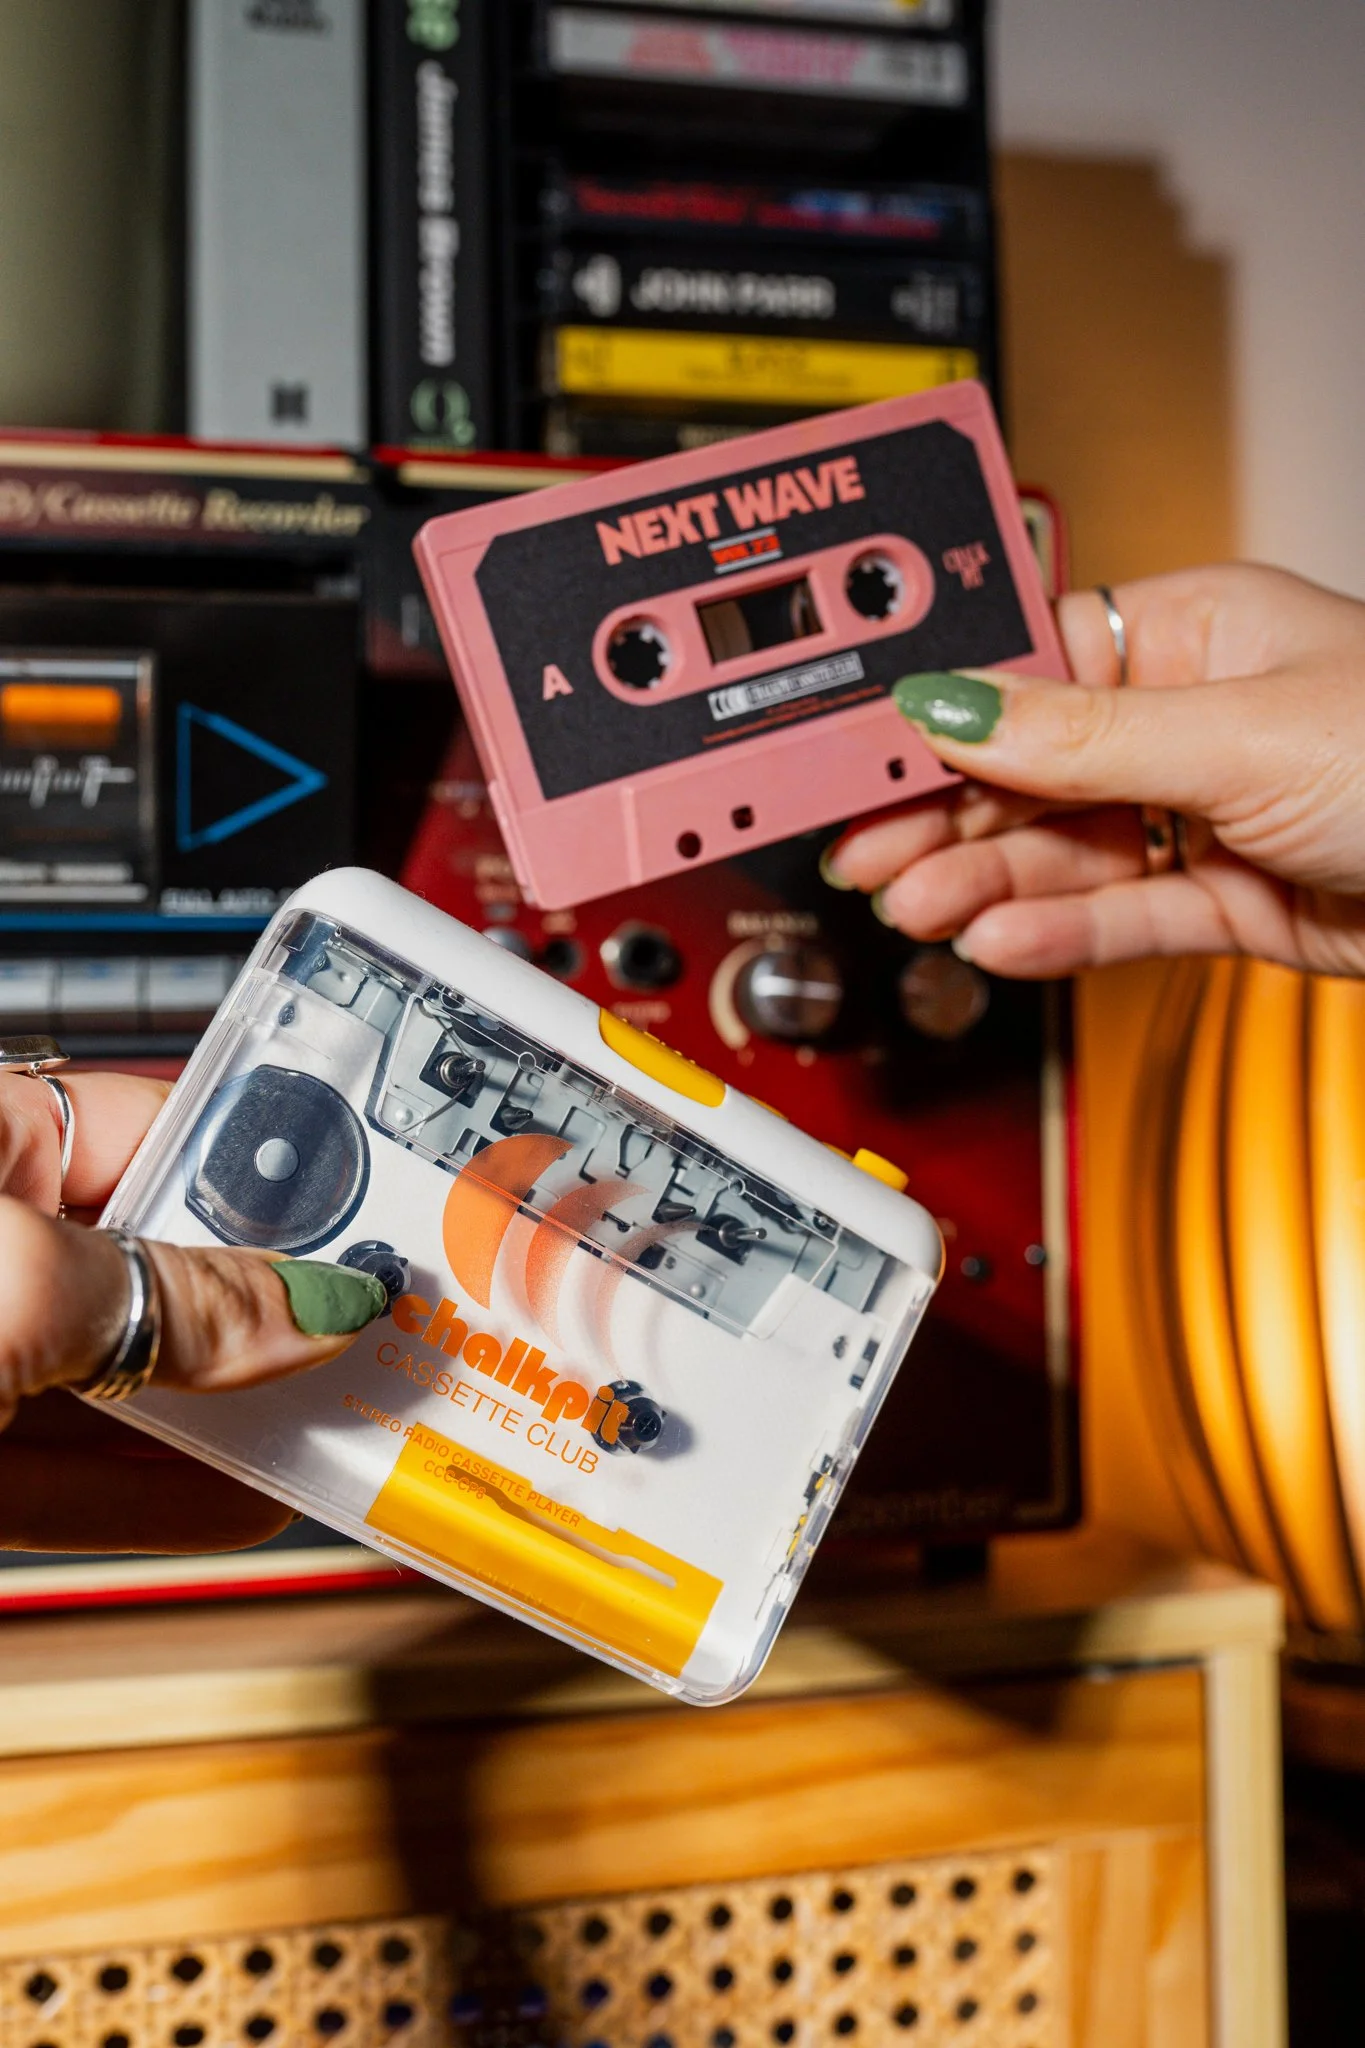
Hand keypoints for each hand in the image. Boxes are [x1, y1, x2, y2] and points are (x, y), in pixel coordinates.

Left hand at [0, 1070, 385, 1553]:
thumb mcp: (18, 1285)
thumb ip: (174, 1297)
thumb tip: (312, 1306)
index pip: (155, 1130)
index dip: (268, 1174)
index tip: (366, 1217)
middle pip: (151, 1265)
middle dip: (266, 1308)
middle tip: (374, 1329)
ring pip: (116, 1381)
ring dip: (227, 1416)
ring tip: (340, 1422)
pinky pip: (61, 1478)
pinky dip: (146, 1498)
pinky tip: (236, 1505)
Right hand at [822, 564, 1364, 977]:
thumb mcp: (1239, 734)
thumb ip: (1081, 738)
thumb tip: (951, 704)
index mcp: (1195, 632)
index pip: (1031, 667)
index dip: (943, 713)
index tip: (864, 754)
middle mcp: (1191, 718)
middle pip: (1033, 769)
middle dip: (949, 817)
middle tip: (871, 857)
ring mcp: (1206, 814)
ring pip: (1065, 850)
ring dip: (986, 883)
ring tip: (920, 911)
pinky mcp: (1227, 901)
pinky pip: (1120, 915)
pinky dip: (1057, 933)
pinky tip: (999, 941)